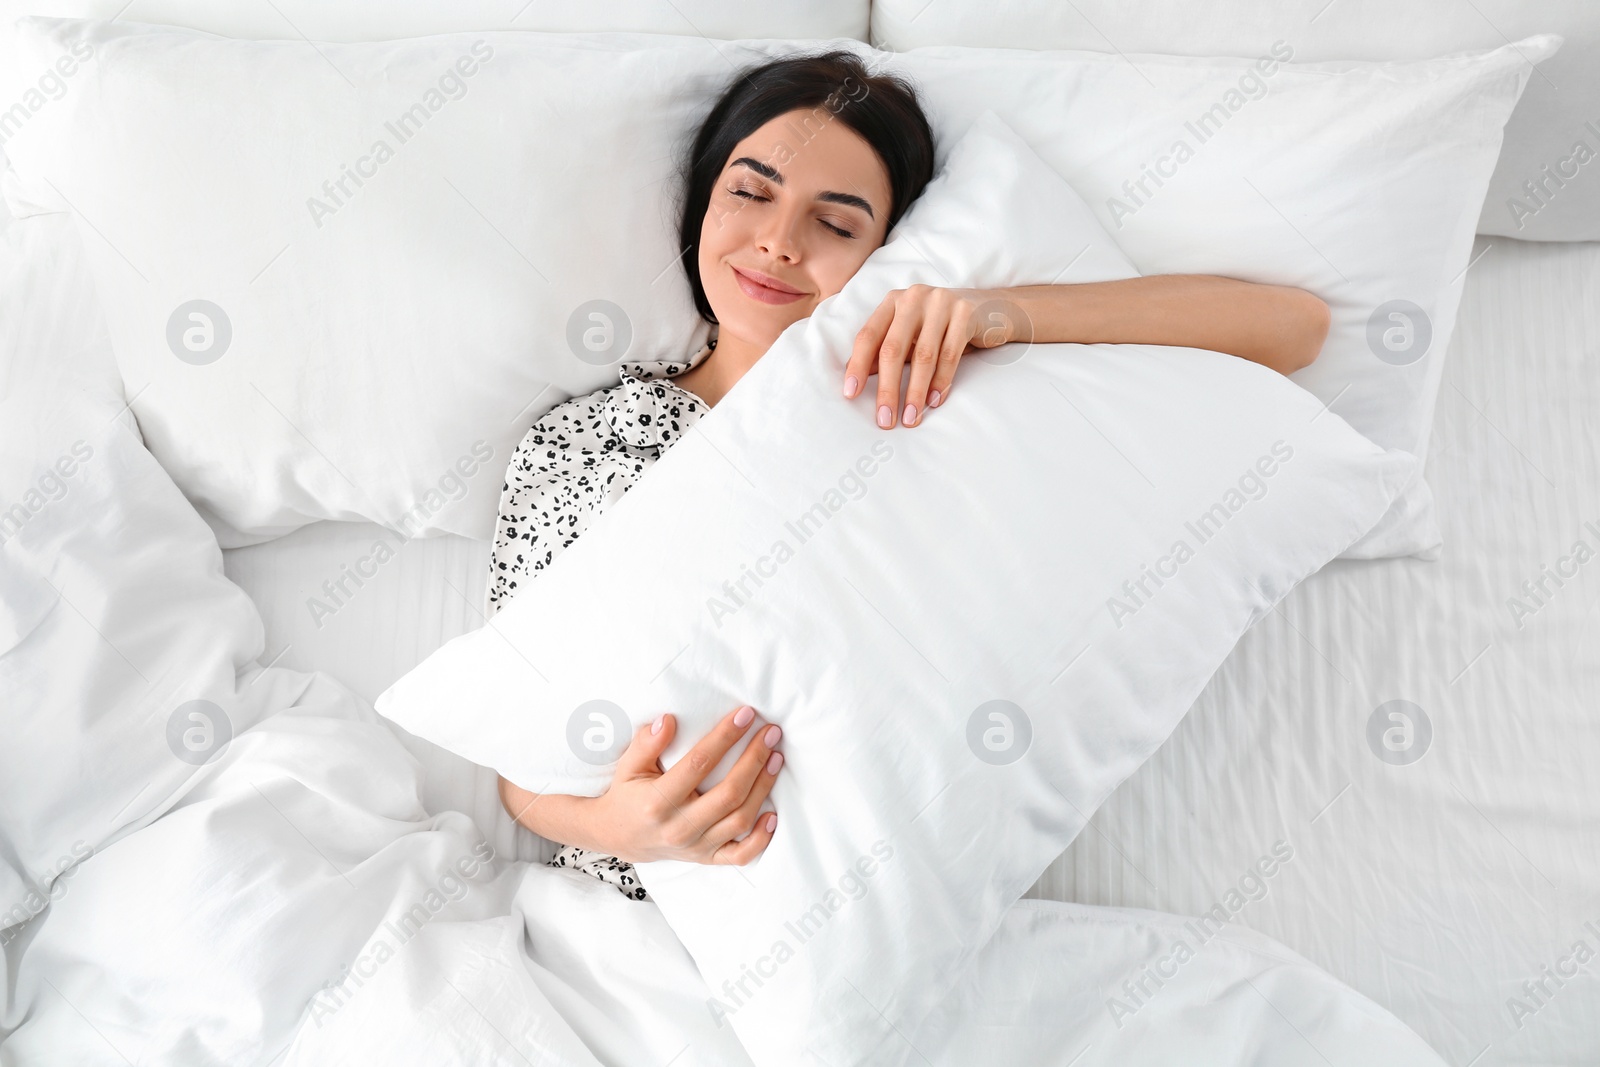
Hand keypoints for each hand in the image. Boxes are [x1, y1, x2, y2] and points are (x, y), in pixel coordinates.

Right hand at [582, 704, 782, 865]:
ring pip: (740, 819)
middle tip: (771, 733)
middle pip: (729, 793)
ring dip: (763, 788)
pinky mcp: (706, 858)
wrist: (619, 836)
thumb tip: (668, 720)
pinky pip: (740, 855)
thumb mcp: (628, 766)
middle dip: (755, 759)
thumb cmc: (628, 794)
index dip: (725, 737)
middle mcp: (679, 827)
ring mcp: (695, 846)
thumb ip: (646, 743)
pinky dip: (761, 838)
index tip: (746, 715)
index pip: (699, 764)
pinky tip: (773, 814)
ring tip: (776, 759)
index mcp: (658, 801)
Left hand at [841, 285, 1027, 427]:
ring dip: (915, 392)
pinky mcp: (965, 313)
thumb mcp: (911, 335)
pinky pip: (950, 354)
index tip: (850, 395)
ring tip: (911, 418)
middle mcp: (913, 298)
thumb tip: (856, 378)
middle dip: (887, 389)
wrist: (991, 309)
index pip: (868, 336)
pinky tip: (934, 401)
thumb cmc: (941, 327)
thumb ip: (886, 351)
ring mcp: (940, 302)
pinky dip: (941, 381)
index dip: (857, 366)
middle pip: (893, 349)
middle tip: (885, 419)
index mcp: (893, 302)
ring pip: (922, 355)